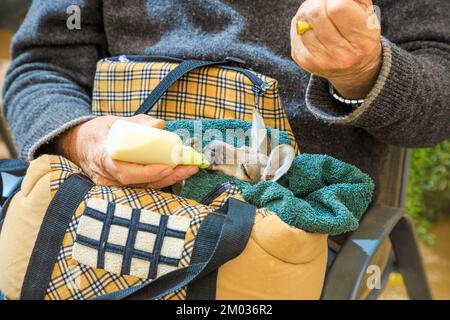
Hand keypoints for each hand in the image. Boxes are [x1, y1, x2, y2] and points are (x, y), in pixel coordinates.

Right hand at [55, 115, 198, 187]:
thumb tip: (161, 125)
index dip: (147, 172)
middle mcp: (107, 177)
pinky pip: (143, 187)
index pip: (125, 171)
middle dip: (168, 177)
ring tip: (189, 168)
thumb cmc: (100, 132)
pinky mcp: (121, 189)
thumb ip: (138, 123)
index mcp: (102, 157)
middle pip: (140, 184)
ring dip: (170, 179)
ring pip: (144, 188)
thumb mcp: (115, 122)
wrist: (81, 146)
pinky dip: (162, 180)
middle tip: (189, 167)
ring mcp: (113, 186)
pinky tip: (178, 172)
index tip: (167, 166)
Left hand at [290, 0, 381, 98]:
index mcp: (362, 40)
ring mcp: (322, 60)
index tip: (335, 0)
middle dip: (318, 1)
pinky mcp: (305, 62)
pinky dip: (300, 24)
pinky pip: (295, 32)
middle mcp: (342, 54)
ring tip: (319, 15)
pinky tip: (311, 27)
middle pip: (316, 13)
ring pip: (302, 22)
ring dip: (308, 11)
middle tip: (324, 3)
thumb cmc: (359, 33)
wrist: (354, 69)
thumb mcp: (368, 14)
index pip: (338, 8)